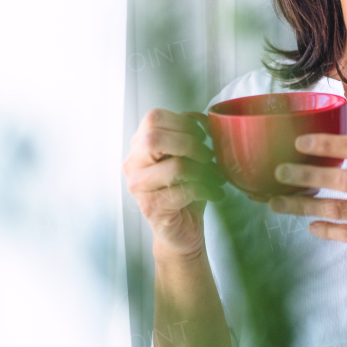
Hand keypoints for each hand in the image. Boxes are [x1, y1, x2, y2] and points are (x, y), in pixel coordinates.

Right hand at [124, 108, 225, 259]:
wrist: (182, 229)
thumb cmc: (186, 189)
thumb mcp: (188, 156)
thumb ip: (189, 134)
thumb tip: (201, 119)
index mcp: (139, 146)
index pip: (153, 118)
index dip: (183, 122)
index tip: (201, 136)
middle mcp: (132, 164)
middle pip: (154, 138)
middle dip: (190, 144)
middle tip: (207, 156)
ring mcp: (138, 187)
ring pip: (175, 166)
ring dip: (202, 170)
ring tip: (213, 177)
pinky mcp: (151, 207)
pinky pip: (185, 190)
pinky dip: (207, 190)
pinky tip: (214, 193)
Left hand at [267, 134, 346, 276]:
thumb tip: (341, 151)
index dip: (328, 144)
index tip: (301, 143)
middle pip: (343, 179)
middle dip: (307, 176)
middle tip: (280, 172)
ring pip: (339, 209)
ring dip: (305, 206)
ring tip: (279, 203)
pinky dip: (328, 230)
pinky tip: (311, 227)